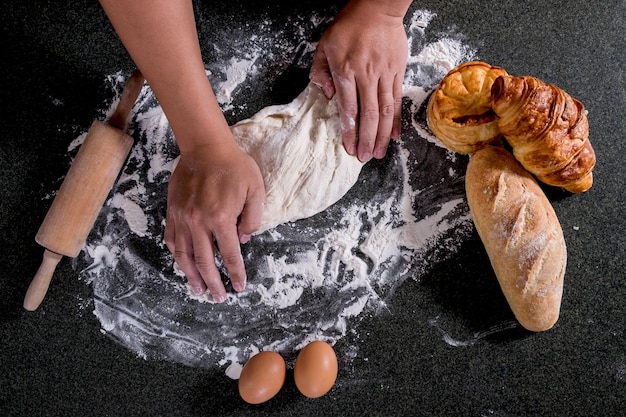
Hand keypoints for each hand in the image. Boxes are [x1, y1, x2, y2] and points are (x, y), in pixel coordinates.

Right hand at [164, 141, 264, 301]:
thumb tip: (243, 239)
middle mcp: (199, 222)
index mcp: (221, 218)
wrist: (206, 147)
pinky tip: (183, 265)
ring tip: (198, 289)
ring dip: (191, 275)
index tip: (238, 286)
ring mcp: (183, 218)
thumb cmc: (235, 166)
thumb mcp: (256, 189)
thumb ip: (252, 218)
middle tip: (217, 297)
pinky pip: (172, 239)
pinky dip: (178, 255)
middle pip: (205, 261)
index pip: (230, 254)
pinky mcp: (173, 212)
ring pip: (184, 255)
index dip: (235, 273)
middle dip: (212, 282)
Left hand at [310, 0, 409, 161]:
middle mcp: (366, 75)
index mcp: (346, 70)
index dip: (350, 130)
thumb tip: (326, 94)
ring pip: (385, 110)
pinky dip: (396, 120)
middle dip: (367, 139)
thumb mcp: (325, 44)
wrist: (378, 7)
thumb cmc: (349, 26)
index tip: (349, 147)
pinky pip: (397, 100)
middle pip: (369, 114)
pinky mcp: (397, 72)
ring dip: (381, 135)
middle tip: (364, 157)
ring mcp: (384, 74)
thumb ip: (321, 70)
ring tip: (378, 153)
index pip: (348, 107)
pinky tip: (394, 135)